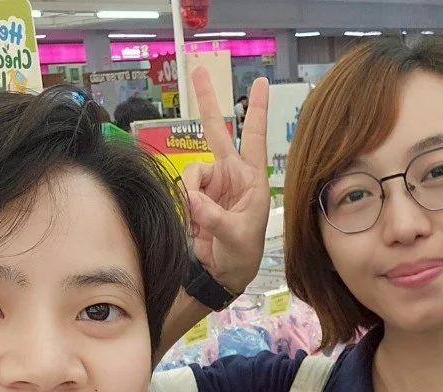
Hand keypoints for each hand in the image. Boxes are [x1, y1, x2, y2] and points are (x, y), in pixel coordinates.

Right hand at [181, 69, 270, 294]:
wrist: (223, 273)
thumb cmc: (242, 253)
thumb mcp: (235, 235)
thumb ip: (213, 216)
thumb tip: (191, 198)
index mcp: (251, 178)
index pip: (254, 137)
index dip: (256, 109)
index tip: (260, 82)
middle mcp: (230, 174)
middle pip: (216, 130)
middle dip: (207, 100)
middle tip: (198, 68)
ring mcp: (210, 183)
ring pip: (191, 171)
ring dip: (191, 194)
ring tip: (198, 220)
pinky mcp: (193, 195)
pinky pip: (182, 189)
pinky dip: (184, 205)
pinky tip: (193, 223)